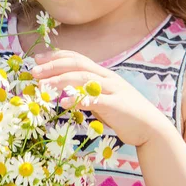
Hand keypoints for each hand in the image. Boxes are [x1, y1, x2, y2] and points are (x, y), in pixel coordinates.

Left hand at [31, 50, 173, 145]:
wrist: (152, 128)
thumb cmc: (125, 116)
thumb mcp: (103, 100)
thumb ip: (87, 95)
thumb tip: (64, 95)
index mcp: (104, 74)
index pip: (78, 58)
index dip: (56, 56)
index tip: (37, 60)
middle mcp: (108, 78)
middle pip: (78, 65)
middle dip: (53, 66)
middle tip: (33, 72)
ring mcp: (113, 90)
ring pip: (84, 79)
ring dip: (60, 81)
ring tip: (42, 86)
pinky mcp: (116, 105)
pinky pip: (94, 100)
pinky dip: (77, 99)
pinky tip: (62, 103)